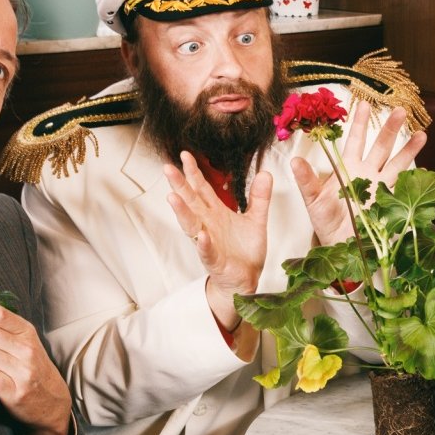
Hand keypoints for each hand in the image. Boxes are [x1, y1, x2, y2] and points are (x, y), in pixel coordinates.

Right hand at [164, 156, 273, 329]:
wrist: (246, 279)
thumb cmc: (245, 250)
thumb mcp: (256, 219)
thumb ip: (259, 197)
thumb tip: (266, 173)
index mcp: (216, 213)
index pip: (201, 188)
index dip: (193, 172)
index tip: (185, 154)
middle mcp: (208, 224)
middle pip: (190, 201)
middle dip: (179, 185)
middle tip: (167, 168)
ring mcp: (208, 242)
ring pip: (191, 224)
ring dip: (182, 211)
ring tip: (173, 197)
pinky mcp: (214, 260)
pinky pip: (207, 251)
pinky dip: (203, 244)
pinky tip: (200, 236)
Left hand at [296, 103, 426, 245]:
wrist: (339, 244)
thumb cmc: (325, 220)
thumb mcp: (312, 199)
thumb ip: (306, 180)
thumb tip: (294, 161)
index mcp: (348, 167)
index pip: (355, 140)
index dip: (359, 123)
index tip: (364, 104)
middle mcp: (367, 173)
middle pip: (381, 146)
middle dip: (390, 129)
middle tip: (400, 111)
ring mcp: (380, 186)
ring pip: (396, 163)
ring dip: (408, 149)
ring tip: (421, 134)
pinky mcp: (390, 203)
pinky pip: (403, 188)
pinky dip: (414, 180)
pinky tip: (425, 172)